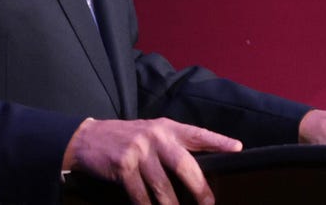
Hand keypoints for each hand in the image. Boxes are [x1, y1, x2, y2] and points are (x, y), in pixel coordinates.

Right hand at [63, 117, 241, 204]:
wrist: (89, 138)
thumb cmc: (127, 139)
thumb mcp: (152, 133)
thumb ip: (173, 145)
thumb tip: (196, 170)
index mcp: (167, 128)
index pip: (197, 134)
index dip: (218, 141)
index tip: (237, 148)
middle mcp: (156, 137)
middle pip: (185, 165)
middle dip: (199, 189)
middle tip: (208, 204)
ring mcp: (140, 151)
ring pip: (163, 187)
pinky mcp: (124, 166)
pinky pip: (141, 196)